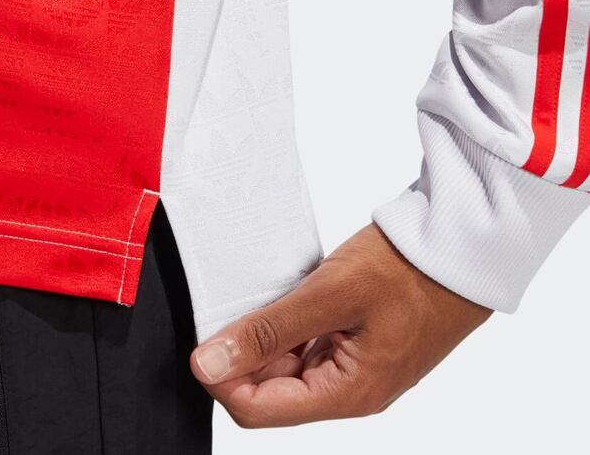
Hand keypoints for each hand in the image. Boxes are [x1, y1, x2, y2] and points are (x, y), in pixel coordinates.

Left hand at [190, 223, 491, 426]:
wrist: (456, 247)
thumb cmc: (406, 271)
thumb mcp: (331, 294)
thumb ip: (269, 331)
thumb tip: (210, 364)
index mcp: (348, 394)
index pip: (258, 411)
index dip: (222, 379)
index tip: (202, 341)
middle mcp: (350, 390)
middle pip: (271, 391)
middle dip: (244, 355)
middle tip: (236, 307)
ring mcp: (356, 366)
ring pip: (288, 367)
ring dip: (267, 337)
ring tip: (269, 297)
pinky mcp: (358, 343)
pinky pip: (309, 346)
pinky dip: (289, 325)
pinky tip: (288, 298)